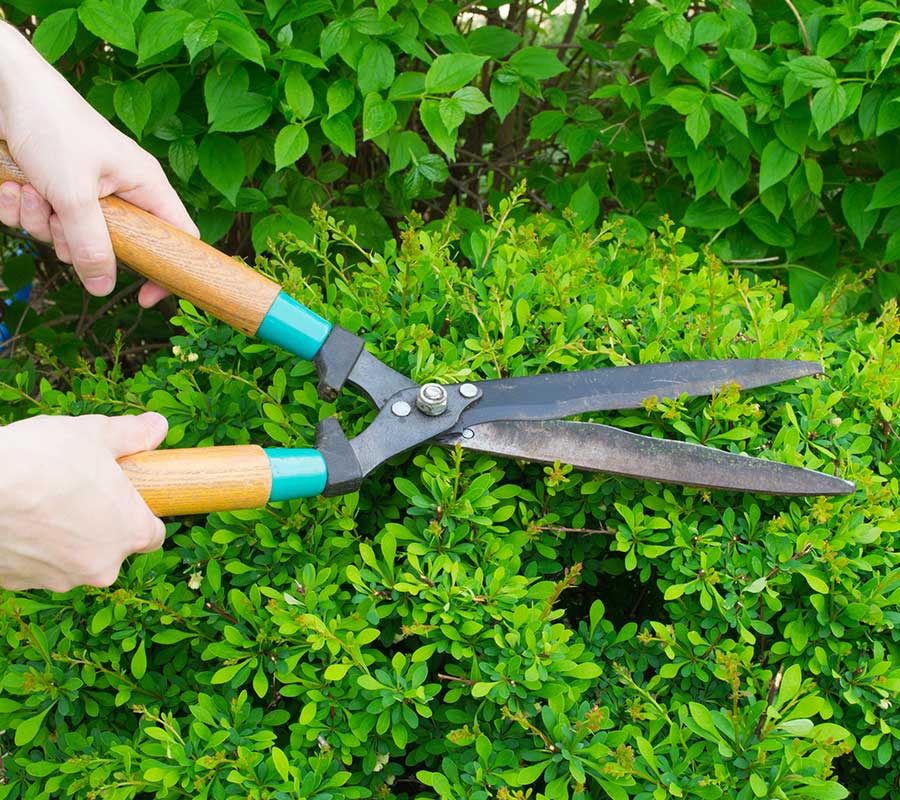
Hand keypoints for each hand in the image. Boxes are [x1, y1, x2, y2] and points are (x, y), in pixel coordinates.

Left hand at [0, 22, 197, 306]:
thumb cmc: (51, 126)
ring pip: (68, 237)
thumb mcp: (75, 194)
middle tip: (59, 220)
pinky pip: (39, 222)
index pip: (176, 238)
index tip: (144, 298)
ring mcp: (83, 191)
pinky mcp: (50, 188)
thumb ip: (92, 245)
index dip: (167, 270)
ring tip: (30, 191)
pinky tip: (11, 186)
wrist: (1, 85)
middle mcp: (118, 190)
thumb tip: (104, 290)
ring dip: (39, 223)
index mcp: (144, 185)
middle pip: (111, 246)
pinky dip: (20, 209)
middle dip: (75, 242)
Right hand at [0, 413, 168, 591]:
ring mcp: (59, 579)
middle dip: (99, 523)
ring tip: (41, 500)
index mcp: (131, 532)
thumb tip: (157, 427)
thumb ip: (133, 434)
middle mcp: (102, 566)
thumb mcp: (95, 434)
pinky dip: (32, 546)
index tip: (124, 497)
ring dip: (64, 537)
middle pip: (111, 548)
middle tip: (76, 489)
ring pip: (72, 559)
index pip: (153, 535)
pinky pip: (36, 564)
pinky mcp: (21, 584)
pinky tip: (18, 517)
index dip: (140, 513)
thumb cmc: (40, 460)